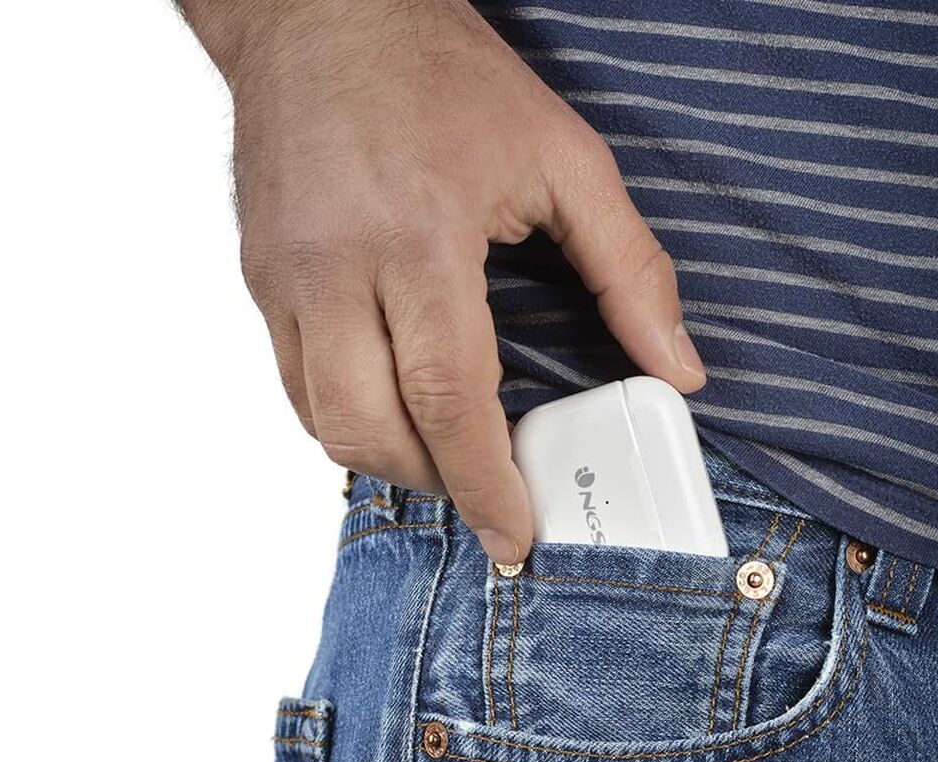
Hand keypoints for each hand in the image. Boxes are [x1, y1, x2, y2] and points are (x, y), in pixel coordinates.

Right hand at [184, 0, 705, 564]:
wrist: (320, 15)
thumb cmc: (437, 75)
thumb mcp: (563, 157)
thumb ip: (629, 270)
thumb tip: (676, 367)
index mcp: (418, 239)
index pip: (450, 400)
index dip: (486, 485)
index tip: (514, 534)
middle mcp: (336, 270)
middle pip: (372, 431)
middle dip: (436, 484)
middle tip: (486, 492)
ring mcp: (285, 281)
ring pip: (324, 424)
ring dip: (390, 460)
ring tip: (445, 453)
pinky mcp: (261, 282)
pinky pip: (296, 388)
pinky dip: (349, 420)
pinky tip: (395, 407)